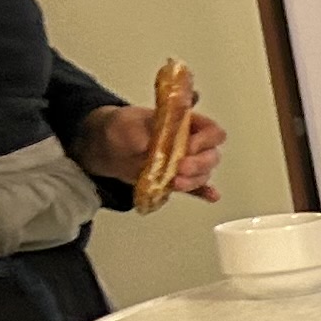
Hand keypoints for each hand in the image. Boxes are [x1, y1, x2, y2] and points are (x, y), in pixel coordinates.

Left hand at [79, 100, 227, 203]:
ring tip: (175, 183)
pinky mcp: (176, 178)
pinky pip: (195, 187)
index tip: (189, 147)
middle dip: (199, 164)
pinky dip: (203, 192)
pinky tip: (211, 197)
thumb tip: (147, 145)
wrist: (109, 146)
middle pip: (211, 155)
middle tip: (180, 168)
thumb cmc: (121, 128)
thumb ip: (140, 133)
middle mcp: (191, 143)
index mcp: (185, 123)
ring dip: (193, 180)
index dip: (206, 140)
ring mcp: (184, 162)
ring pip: (203, 174)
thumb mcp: (127, 124)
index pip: (212, 131)